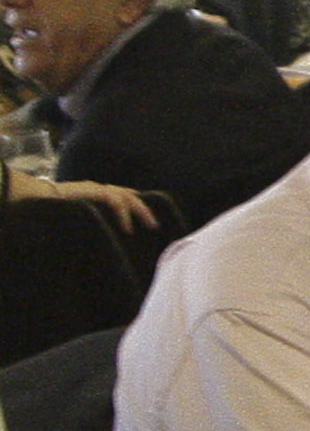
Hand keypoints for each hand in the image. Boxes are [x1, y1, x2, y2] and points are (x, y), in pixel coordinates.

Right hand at [5, 173, 158, 229]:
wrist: (33, 198)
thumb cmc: (53, 211)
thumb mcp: (79, 218)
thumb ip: (92, 224)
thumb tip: (103, 243)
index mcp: (96, 193)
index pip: (122, 197)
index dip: (136, 206)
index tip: (148, 219)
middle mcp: (98, 188)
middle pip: (129, 196)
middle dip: (144, 210)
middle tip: (155, 226)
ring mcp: (95, 187)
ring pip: (126, 196)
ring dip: (140, 211)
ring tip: (150, 225)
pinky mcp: (91, 190)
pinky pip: (113, 200)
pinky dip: (123, 214)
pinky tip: (127, 228)